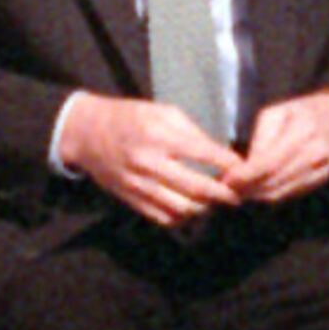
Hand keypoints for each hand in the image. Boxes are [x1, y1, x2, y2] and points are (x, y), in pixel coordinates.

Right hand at [57, 91, 243, 228]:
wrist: (87, 134)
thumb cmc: (129, 117)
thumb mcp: (161, 111)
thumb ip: (190, 131)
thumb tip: (218, 153)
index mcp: (160, 135)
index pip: (205, 154)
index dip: (229, 164)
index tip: (242, 167)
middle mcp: (150, 162)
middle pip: (197, 188)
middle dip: (224, 194)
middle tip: (237, 194)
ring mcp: (139, 185)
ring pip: (182, 208)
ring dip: (205, 208)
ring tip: (214, 202)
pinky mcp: (131, 200)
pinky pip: (163, 218)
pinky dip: (182, 218)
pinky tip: (190, 208)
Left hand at [214, 91, 328, 207]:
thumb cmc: (304, 111)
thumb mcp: (278, 112)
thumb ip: (261, 138)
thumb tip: (246, 166)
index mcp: (302, 131)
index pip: (267, 163)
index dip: (244, 176)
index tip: (227, 180)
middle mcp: (314, 153)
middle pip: (273, 181)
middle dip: (247, 188)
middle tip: (229, 189)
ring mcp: (320, 170)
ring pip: (281, 192)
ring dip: (257, 196)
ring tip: (240, 192)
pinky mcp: (321, 181)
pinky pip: (291, 194)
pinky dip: (272, 196)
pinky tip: (259, 192)